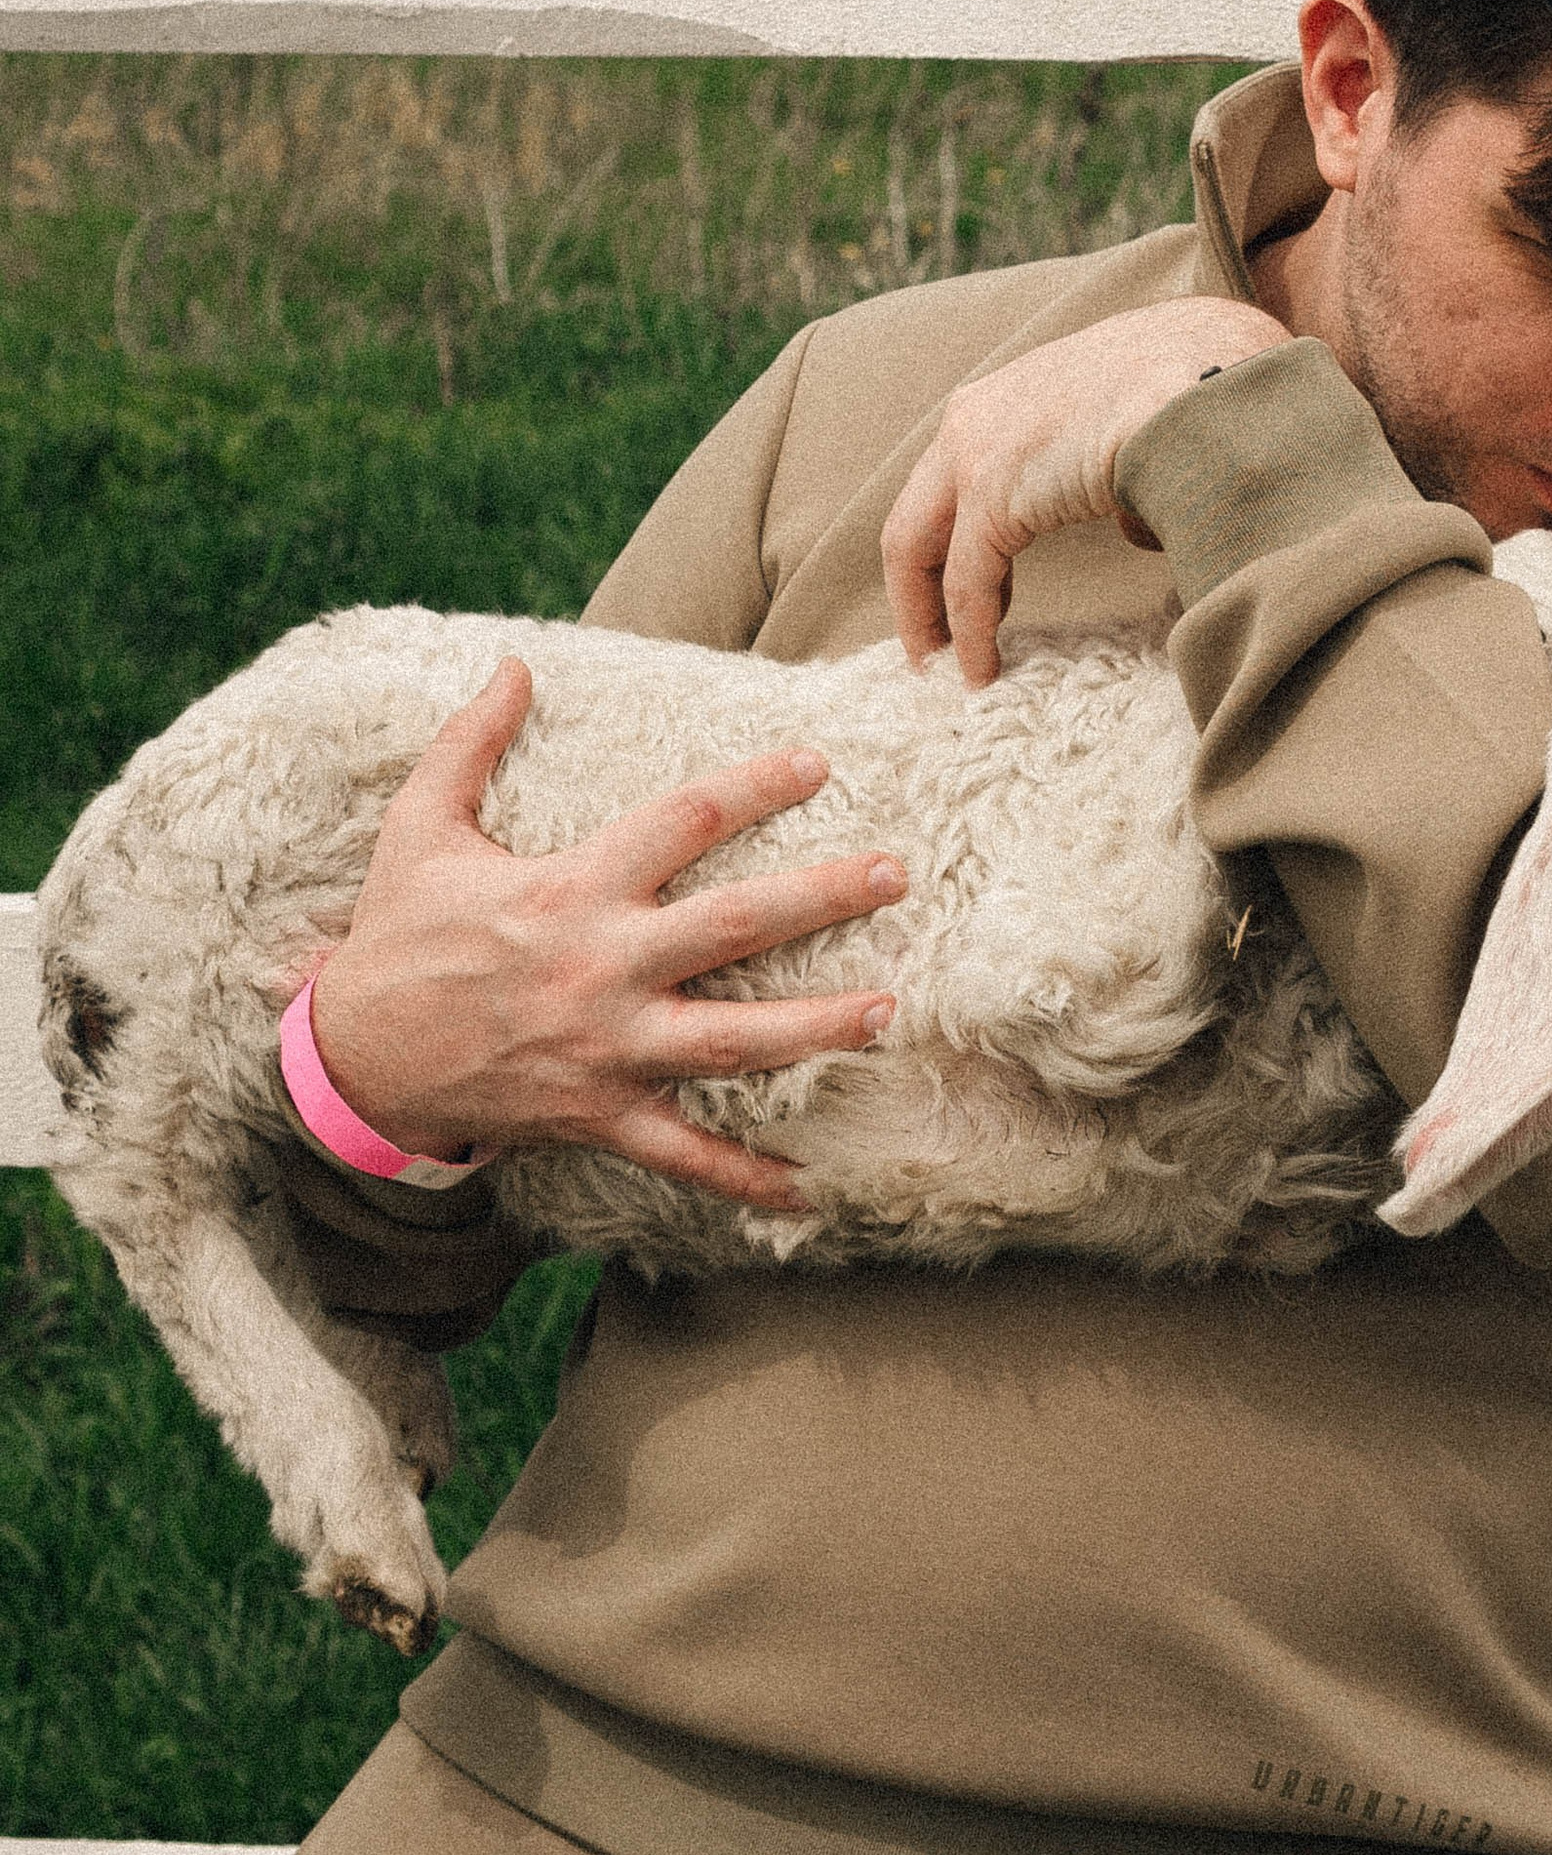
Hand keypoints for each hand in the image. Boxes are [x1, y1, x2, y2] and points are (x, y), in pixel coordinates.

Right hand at [304, 659, 906, 1208]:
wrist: (352, 1061)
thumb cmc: (396, 938)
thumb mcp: (419, 828)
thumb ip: (470, 741)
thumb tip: (513, 663)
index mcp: (569, 890)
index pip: (683, 821)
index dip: (754, 787)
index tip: (818, 763)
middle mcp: (600, 968)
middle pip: (734, 926)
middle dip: (821, 898)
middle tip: (895, 873)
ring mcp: (605, 1049)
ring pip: (730, 1041)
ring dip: (814, 1028)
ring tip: (889, 1012)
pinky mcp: (598, 1115)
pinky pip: (682, 1155)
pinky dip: (744, 1178)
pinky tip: (807, 1191)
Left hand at [883, 298, 1290, 685]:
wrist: (1212, 377)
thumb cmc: (1197, 386)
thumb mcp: (1141, 420)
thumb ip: (1122, 473)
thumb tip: (1134, 530)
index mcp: (1006, 395)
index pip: (950, 480)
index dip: (950, 542)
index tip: (964, 590)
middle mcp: (974, 417)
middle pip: (915, 515)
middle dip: (917, 586)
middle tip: (931, 645)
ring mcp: (975, 451)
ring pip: (917, 548)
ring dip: (930, 616)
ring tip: (946, 669)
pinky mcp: (992, 493)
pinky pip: (966, 581)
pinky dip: (968, 631)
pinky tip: (981, 669)